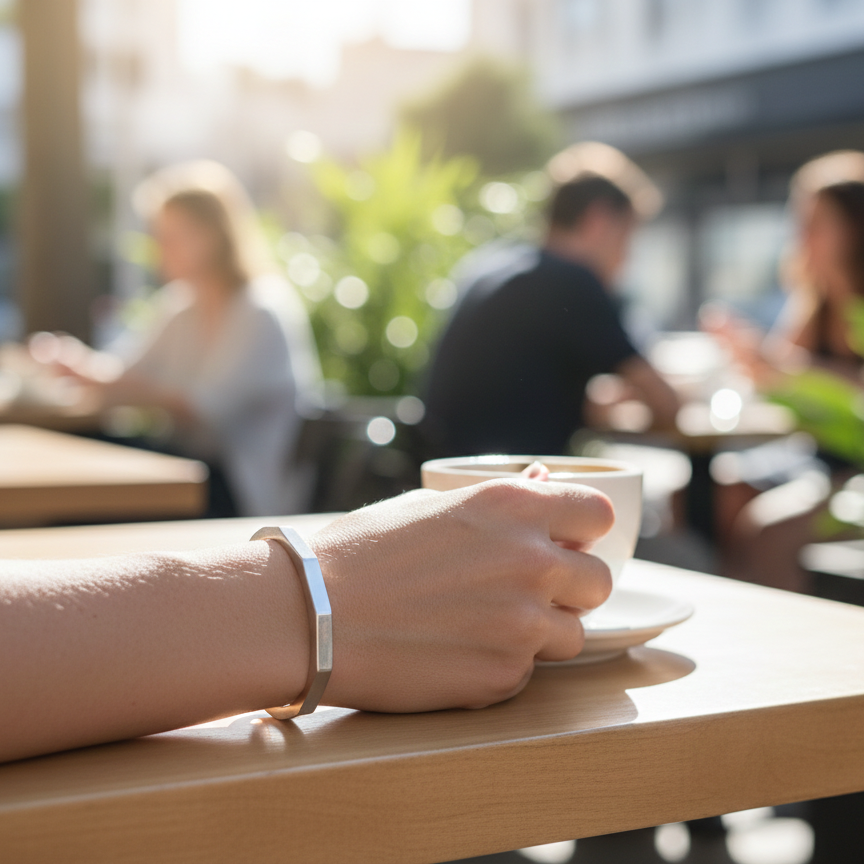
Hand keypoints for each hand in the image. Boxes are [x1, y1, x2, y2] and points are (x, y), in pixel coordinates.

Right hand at [311, 480, 613, 712]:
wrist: (311, 616)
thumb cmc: (361, 554)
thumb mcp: (430, 506)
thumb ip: (501, 499)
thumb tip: (544, 482)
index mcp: (512, 507)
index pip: (600, 513)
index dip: (585, 530)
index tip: (566, 541)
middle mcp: (531, 561)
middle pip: (599, 581)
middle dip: (572, 588)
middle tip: (528, 591)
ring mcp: (522, 624)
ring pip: (573, 635)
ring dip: (542, 632)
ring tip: (485, 625)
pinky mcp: (504, 677)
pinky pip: (527, 672)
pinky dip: (502, 665)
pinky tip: (455, 653)